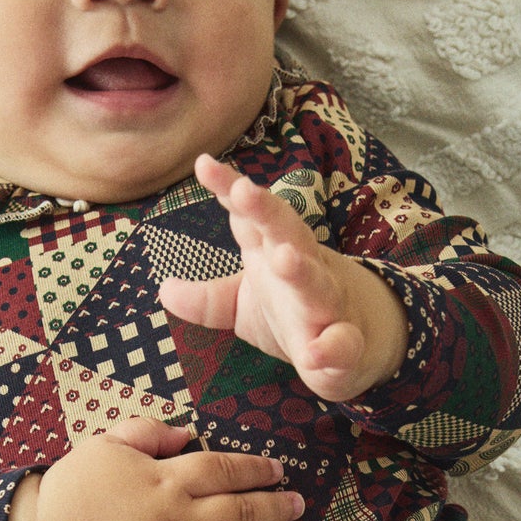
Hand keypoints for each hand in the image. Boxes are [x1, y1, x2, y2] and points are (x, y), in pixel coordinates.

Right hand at [6, 416, 308, 520]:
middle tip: (299, 507)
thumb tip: (187, 431)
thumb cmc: (71, 491)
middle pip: (241, 515)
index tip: (278, 471)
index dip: (257, 470)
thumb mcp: (105, 445)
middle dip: (276, 510)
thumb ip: (148, 434)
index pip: (225, 470)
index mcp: (166, 481)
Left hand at [158, 152, 407, 402]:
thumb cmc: (294, 312)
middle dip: (267, 211)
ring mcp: (327, 305)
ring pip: (316, 283)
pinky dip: (331, 349)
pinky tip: (314, 355)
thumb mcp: (244, 304)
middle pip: (287, 232)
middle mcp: (303, 269)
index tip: (204, 165)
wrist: (357, 343)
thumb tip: (164, 289)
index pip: (250, 217)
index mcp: (273, 253)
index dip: (230, 189)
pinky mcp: (345, 345)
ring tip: (284, 259)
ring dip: (301, 269)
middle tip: (244, 191)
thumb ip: (207, 299)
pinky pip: (341, 345)